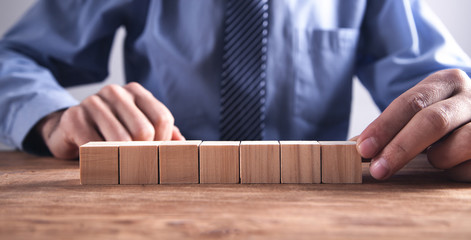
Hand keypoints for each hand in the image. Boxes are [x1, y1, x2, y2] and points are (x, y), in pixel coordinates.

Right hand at [36, 82, 184, 158]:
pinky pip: (95, 146)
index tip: (153, 153)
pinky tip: (98, 159)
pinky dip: (100, 159)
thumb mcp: (138, 127)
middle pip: (144, 130)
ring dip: (122, 158)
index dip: (162, 142)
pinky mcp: (73, 118)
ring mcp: (92, 102)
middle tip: (135, 162)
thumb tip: (185, 145)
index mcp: (135, 91)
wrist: (68, 130)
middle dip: (142, 152)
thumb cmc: (110, 131)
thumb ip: (163, 133)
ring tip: (118, 163)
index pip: (162, 118)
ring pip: (121, 139)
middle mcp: (115, 92)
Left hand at [356, 69, 470, 181]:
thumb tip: (350, 148)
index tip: (363, 149)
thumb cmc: (443, 121)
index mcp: (445, 82)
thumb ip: (389, 129)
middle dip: (401, 148)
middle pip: (433, 120)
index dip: (384, 127)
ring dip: (439, 158)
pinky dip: (458, 171)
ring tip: (433, 160)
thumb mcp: (418, 115)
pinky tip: (454, 166)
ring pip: (462, 143)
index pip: (410, 102)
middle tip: (379, 170)